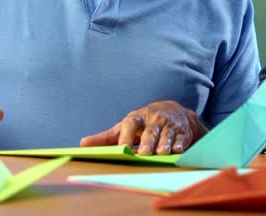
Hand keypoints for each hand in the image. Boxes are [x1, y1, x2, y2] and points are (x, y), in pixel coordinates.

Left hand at [79, 101, 205, 154]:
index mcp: (136, 118)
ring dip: (164, 144)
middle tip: (144, 153)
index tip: (122, 148)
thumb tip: (82, 144)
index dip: (125, 136)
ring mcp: (169, 125)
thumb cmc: (143, 123)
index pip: (129, 125)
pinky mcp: (182, 132)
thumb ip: (105, 137)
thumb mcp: (124, 127)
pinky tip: (178, 150)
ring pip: (167, 135)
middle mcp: (153, 120)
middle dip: (147, 141)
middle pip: (150, 131)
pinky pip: (181, 138)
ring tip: (162, 153)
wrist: (173, 112)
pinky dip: (180, 145)